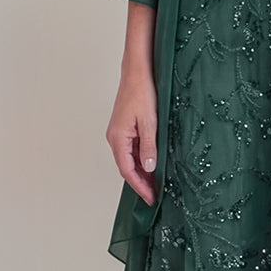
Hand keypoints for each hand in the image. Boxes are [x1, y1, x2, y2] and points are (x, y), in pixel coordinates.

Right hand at [106, 71, 158, 203]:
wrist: (137, 72)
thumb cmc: (142, 92)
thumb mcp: (150, 122)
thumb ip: (149, 147)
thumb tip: (149, 168)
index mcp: (118, 138)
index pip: (127, 170)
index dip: (139, 186)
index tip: (150, 197)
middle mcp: (115, 138)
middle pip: (126, 167)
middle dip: (140, 183)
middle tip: (155, 195)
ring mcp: (119, 133)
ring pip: (129, 159)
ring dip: (141, 172)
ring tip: (156, 183)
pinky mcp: (125, 129)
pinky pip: (132, 150)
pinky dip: (141, 160)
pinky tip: (152, 164)